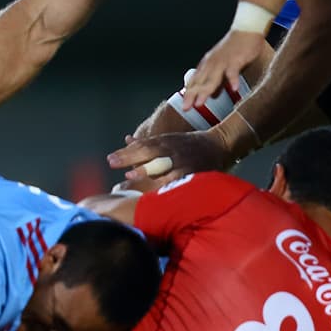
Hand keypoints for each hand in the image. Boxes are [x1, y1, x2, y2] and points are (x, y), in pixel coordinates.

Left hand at [107, 126, 233, 186]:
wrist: (220, 145)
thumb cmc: (189, 144)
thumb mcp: (168, 139)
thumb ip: (148, 143)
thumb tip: (127, 139)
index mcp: (165, 141)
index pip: (142, 146)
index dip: (126, 152)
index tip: (110, 159)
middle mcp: (172, 149)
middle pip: (148, 152)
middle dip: (130, 158)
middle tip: (112, 163)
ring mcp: (183, 160)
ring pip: (162, 165)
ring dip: (145, 171)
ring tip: (129, 177)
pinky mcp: (194, 172)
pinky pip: (178, 179)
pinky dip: (166, 184)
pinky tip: (154, 191)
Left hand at [182, 31, 267, 107]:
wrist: (245, 30)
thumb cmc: (234, 48)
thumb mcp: (222, 65)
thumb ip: (217, 80)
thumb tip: (214, 95)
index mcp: (207, 65)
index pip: (195, 81)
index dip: (189, 94)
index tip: (184, 106)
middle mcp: (211, 63)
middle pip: (200, 82)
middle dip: (192, 95)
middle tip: (186, 108)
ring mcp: (222, 61)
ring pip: (212, 78)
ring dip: (206, 91)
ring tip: (200, 103)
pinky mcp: (235, 59)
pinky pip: (233, 71)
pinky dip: (233, 79)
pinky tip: (234, 89)